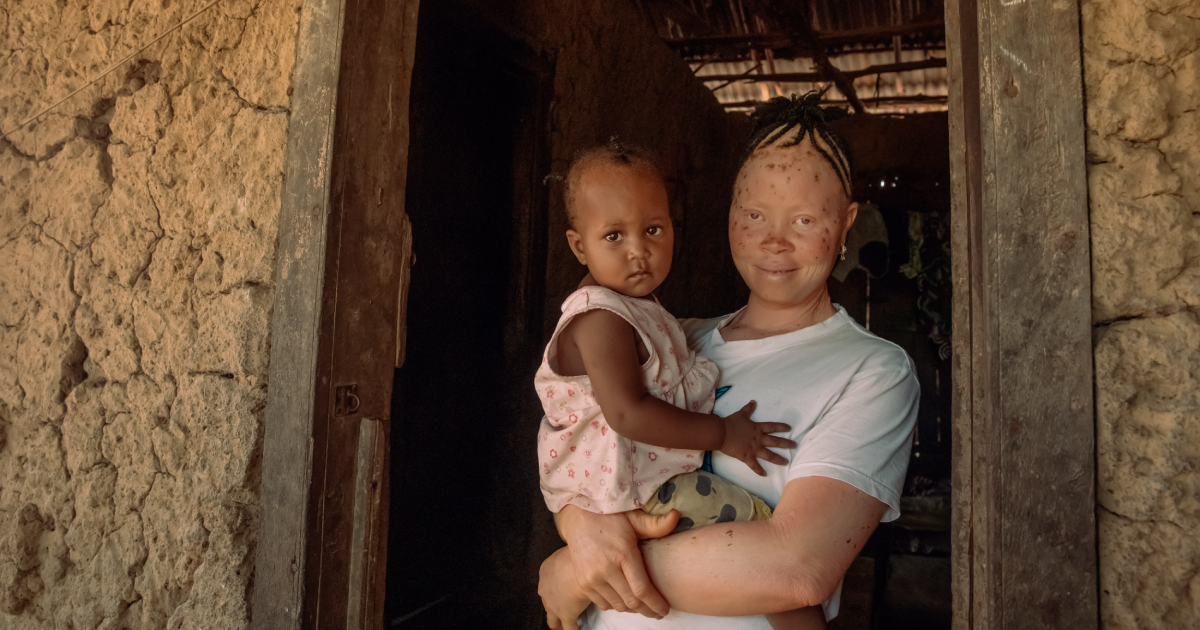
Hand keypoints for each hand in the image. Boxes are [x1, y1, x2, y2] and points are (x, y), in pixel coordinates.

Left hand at [539, 547, 592, 629]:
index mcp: (545, 572)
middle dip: (554, 610)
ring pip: (553, 621)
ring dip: (560, 624)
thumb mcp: (572, 554)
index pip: (547, 586)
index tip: (563, 593)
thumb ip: (572, 561)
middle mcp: (544, 590)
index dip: (555, 591)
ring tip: (567, 626)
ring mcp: (553, 605)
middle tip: (564, 610)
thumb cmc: (581, 555)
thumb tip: (583, 562)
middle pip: (547, 605)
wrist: (584, 567)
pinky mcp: (565, 614)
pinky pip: (568, 628)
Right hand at [549, 506, 678, 618]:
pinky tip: (624, 599)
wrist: (577, 518)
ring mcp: (591, 578)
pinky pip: (603, 604)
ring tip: (643, 605)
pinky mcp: (582, 583)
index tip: (665, 610)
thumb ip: (655, 523)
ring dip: (632, 609)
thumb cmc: (609, 517)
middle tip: (658, 612)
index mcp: (622, 553)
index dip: (656, 604)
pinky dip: (616, 605)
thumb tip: (676, 516)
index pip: (642, 589)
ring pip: (617, 605)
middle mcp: (604, 569)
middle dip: (648, 610)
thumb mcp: (633, 517)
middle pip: (631, 602)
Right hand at [718, 401, 797, 475]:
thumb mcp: (741, 414)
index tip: (789, 428)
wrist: (722, 433)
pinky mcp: (747, 457)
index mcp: (757, 428)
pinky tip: (765, 475)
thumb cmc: (730, 423)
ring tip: (786, 462)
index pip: (772, 427)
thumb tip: (754, 401)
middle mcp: (758, 439)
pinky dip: (759, 471)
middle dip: (786, 444)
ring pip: (769, 455)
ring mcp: (754, 449)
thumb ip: (748, 409)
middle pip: (775, 441)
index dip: (781, 427)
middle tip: (794, 445)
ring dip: (778, 459)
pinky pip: (754, 465)